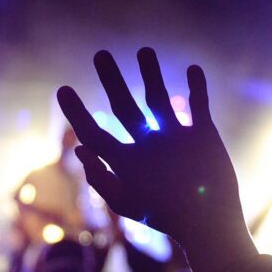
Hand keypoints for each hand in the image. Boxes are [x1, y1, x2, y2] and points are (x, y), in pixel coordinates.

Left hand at [57, 48, 251, 261]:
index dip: (77, 113)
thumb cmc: (167, 217)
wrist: (209, 221)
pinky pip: (198, 104)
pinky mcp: (202, 134)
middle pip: (124, 107)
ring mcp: (175, 138)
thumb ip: (102, 179)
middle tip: (100, 55)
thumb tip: (81, 148)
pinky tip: (192, 68)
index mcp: (126, 160)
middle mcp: (147, 145)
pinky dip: (197, 87)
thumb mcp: (128, 202)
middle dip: (112, 80)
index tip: (62, 89)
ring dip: (151, 74)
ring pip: (158, 98)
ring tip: (144, 50)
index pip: (95, 132)